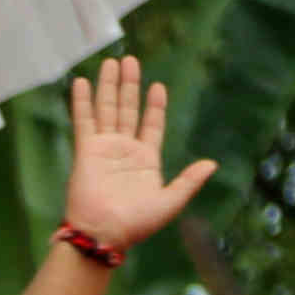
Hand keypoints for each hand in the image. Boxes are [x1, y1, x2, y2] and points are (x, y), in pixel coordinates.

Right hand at [64, 55, 216, 253]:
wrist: (104, 233)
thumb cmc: (137, 223)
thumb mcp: (171, 202)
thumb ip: (189, 181)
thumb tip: (212, 164)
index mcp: (146, 160)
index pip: (151, 124)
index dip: (154, 106)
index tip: (157, 86)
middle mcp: (124, 150)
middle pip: (127, 110)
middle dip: (129, 85)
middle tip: (130, 60)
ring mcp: (104, 148)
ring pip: (107, 109)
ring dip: (109, 86)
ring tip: (112, 62)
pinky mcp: (86, 151)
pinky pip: (84, 121)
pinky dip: (83, 102)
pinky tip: (83, 82)